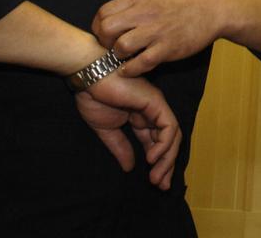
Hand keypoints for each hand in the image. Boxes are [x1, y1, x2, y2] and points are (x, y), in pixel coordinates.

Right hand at [75, 71, 181, 189]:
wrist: (88, 74)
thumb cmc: (94, 96)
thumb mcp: (107, 129)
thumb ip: (120, 147)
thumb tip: (130, 167)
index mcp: (140, 117)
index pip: (156, 142)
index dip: (158, 162)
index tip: (155, 182)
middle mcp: (152, 111)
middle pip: (168, 140)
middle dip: (167, 164)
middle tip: (161, 185)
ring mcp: (156, 105)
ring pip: (172, 135)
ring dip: (167, 158)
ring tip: (156, 177)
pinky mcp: (155, 102)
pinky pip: (168, 126)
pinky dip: (164, 144)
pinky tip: (153, 158)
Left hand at [92, 0, 228, 75]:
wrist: (215, 9)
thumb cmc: (187, 0)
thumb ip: (136, 2)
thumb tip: (117, 13)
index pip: (104, 12)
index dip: (99, 26)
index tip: (105, 34)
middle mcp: (145, 13)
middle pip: (107, 29)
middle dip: (105, 41)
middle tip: (112, 46)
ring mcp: (157, 31)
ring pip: (122, 46)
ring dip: (118, 55)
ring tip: (124, 57)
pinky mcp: (168, 48)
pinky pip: (141, 63)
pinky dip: (131, 69)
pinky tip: (131, 69)